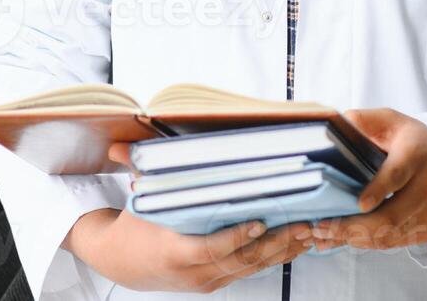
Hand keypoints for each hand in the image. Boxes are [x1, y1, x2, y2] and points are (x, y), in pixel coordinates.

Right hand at [59, 141, 312, 292]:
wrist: (122, 264)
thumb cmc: (133, 228)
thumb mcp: (137, 200)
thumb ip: (136, 170)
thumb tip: (119, 144)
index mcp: (175, 251)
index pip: (213, 248)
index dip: (239, 236)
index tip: (261, 221)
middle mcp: (194, 273)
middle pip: (242, 261)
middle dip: (276, 243)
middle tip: (302, 224)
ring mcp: (207, 281)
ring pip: (251, 269)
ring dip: (282, 252)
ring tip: (306, 232)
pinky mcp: (215, 282)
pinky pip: (248, 271)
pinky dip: (271, 258)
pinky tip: (291, 245)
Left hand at [308, 107, 426, 251]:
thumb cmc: (412, 140)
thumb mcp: (390, 121)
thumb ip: (362, 122)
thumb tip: (332, 130)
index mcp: (417, 154)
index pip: (398, 174)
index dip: (379, 189)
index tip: (359, 204)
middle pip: (392, 215)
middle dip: (355, 225)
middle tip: (321, 227)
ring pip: (392, 234)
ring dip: (357, 238)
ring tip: (324, 236)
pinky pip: (397, 242)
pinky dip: (369, 243)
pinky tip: (345, 240)